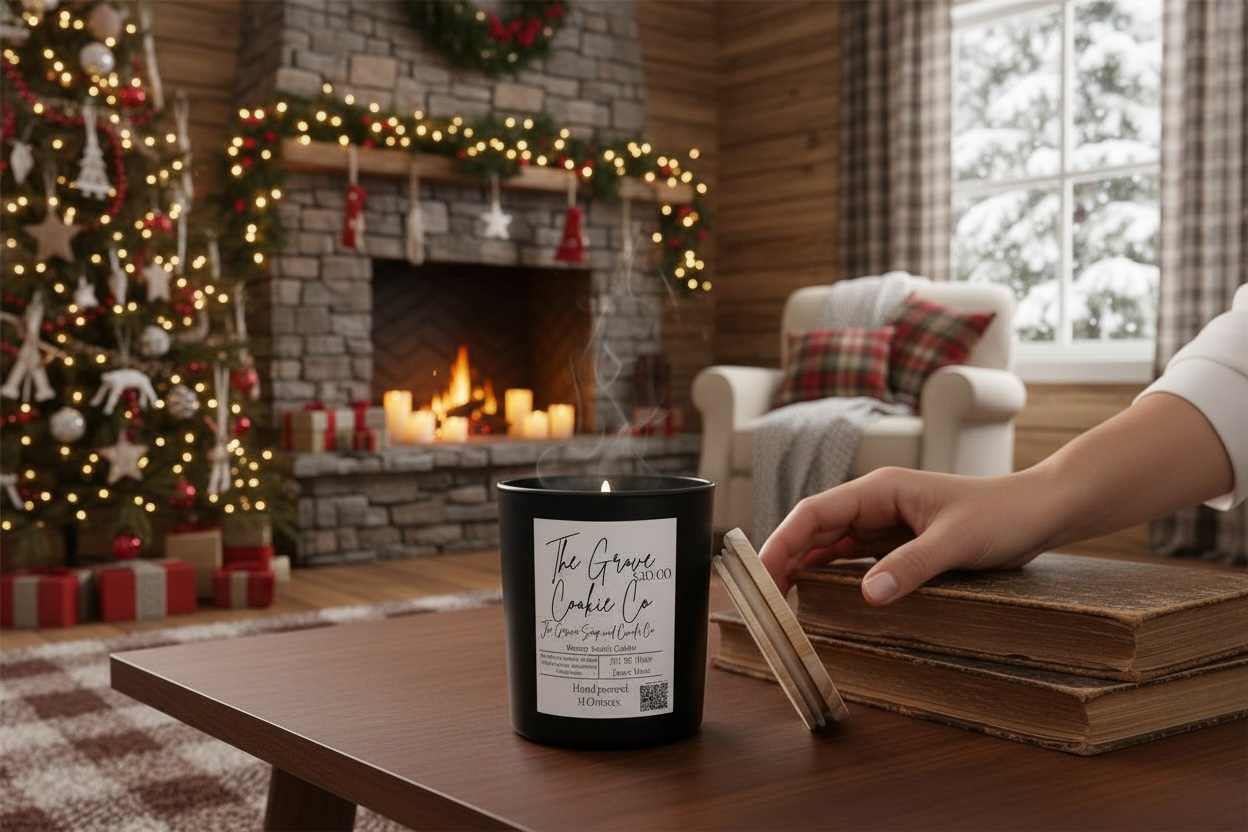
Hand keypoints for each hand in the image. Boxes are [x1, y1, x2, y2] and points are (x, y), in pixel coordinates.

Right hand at [757, 467, 1047, 603]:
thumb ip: (910, 565)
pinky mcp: (898, 542)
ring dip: (803, 569)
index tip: (761, 573)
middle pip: (813, 529)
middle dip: (783, 559)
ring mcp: (885, 523)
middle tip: (763, 599)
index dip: (781, 541)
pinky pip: (852, 558)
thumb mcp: (956, 541)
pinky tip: (819, 597)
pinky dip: (831, 576)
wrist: (1040, 512)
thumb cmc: (1002, 514)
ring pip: (828, 545)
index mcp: (879, 490)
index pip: (814, 513)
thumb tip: (868, 594)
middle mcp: (875, 503)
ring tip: (780, 602)